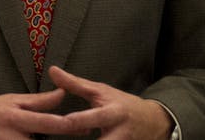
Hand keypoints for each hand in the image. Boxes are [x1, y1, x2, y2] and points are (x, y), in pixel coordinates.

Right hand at [0, 87, 78, 139]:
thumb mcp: (9, 100)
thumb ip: (37, 101)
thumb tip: (61, 93)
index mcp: (15, 115)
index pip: (48, 122)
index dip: (69, 126)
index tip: (84, 126)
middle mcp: (10, 134)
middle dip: (60, 136)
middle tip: (79, 133)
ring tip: (46, 137)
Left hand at [50, 66, 173, 139]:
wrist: (152, 121)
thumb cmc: (120, 103)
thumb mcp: (100, 91)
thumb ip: (75, 84)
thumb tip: (52, 70)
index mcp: (113, 113)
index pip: (94, 117)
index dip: (79, 121)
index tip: (66, 122)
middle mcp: (120, 132)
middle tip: (68, 138)